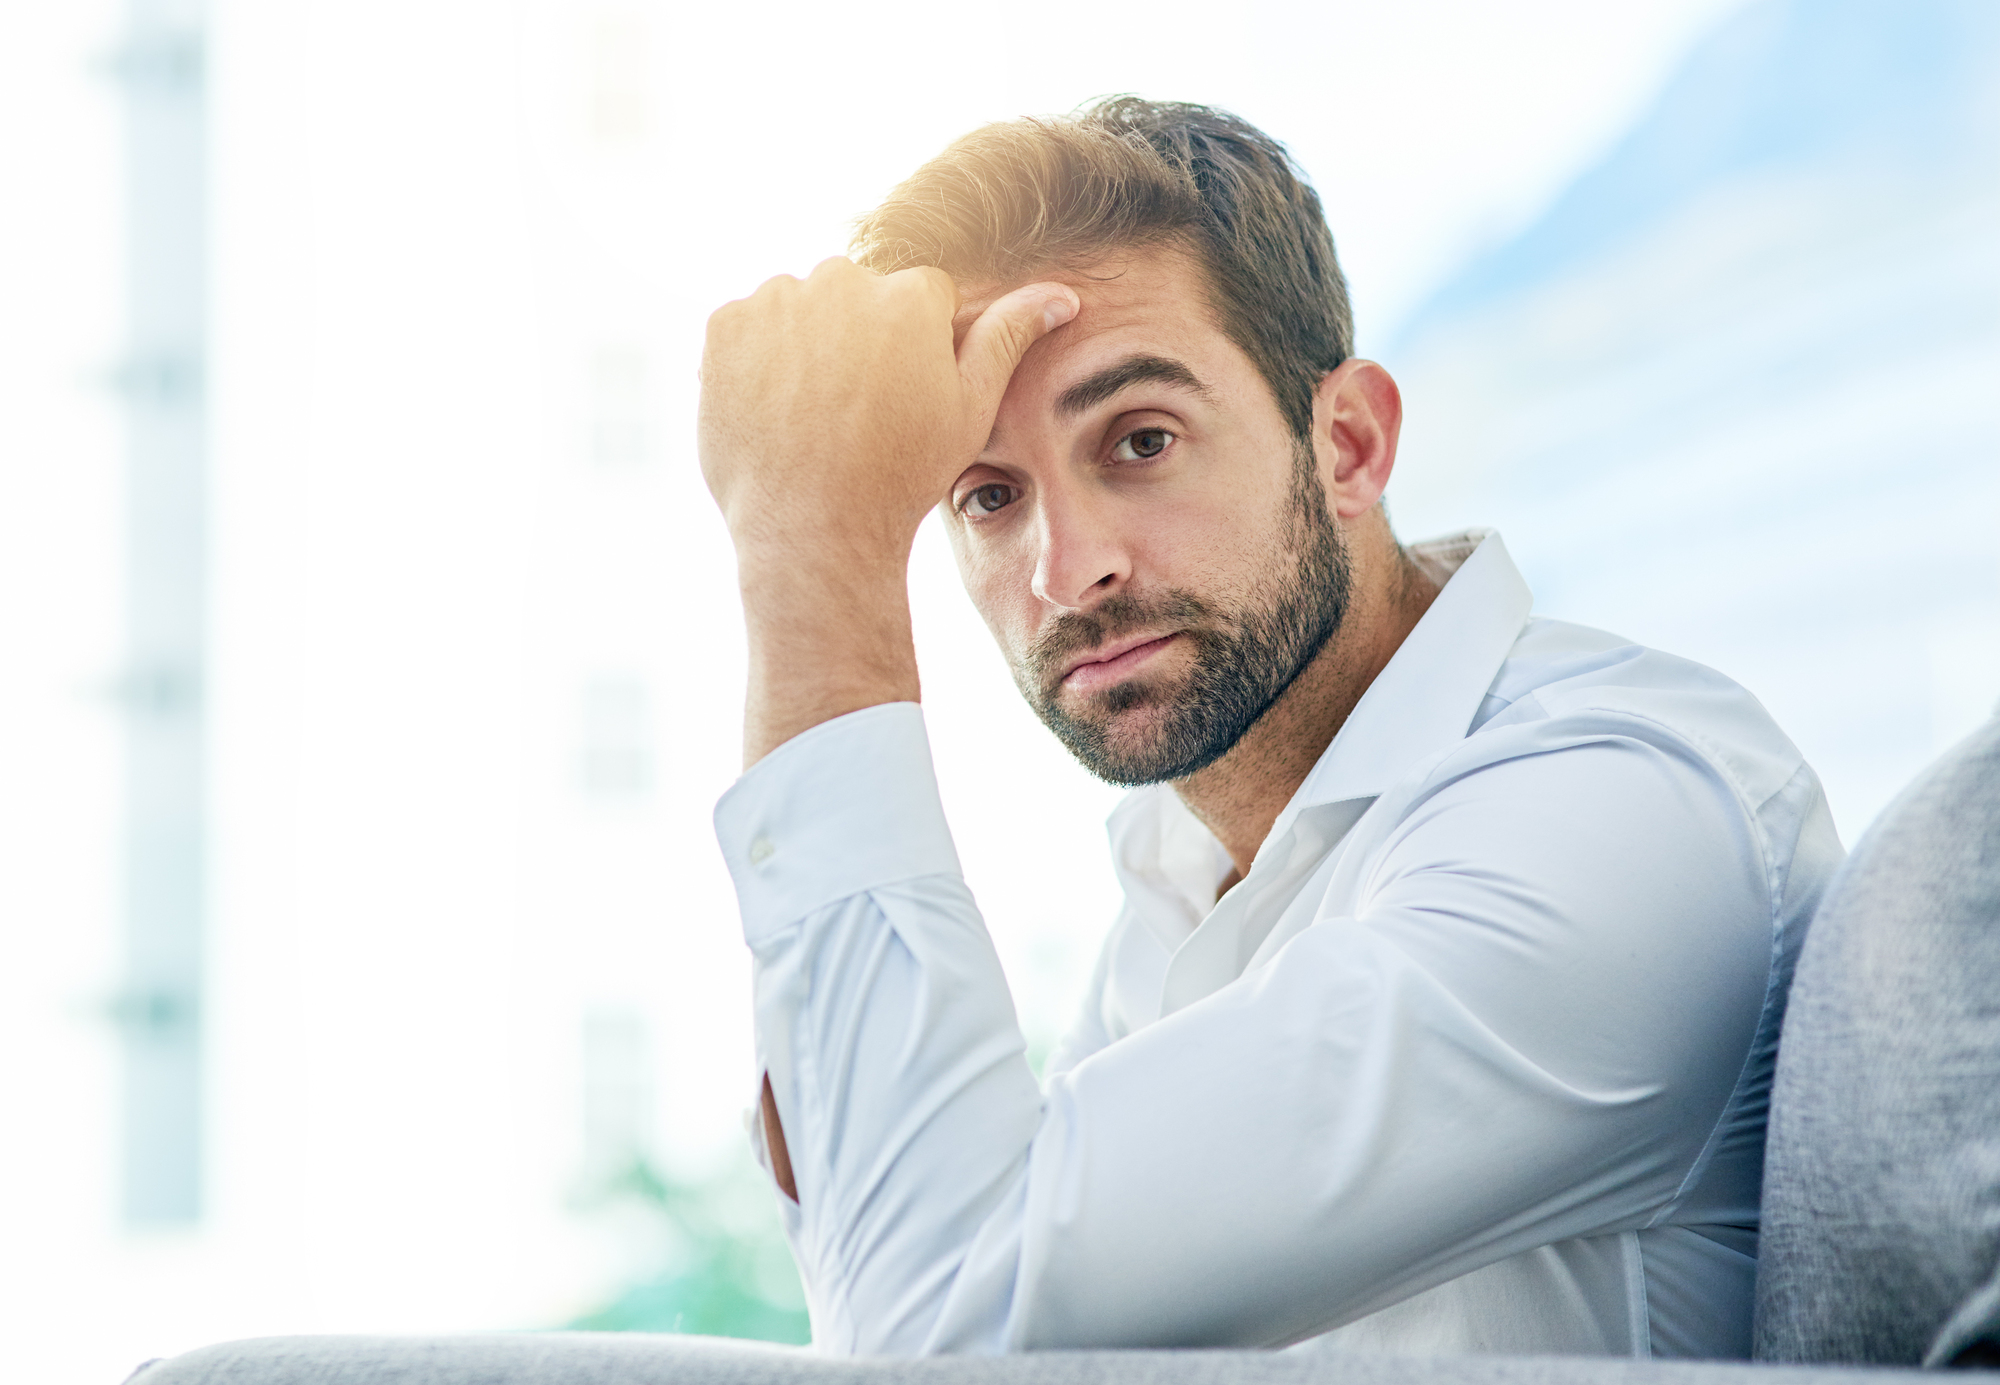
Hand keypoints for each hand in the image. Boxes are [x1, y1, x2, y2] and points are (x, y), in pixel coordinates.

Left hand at [699, 258, 1077, 763]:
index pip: (917, 299)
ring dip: (806, 342)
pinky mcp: (725, 328)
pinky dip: (757, 359)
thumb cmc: (901, 474)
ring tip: (814, 413)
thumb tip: (1062, 293)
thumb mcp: (970, 408)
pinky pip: (747, 326)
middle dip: (858, 337)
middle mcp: (841, 281)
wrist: (812, 528)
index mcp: (909, 295)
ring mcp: (776, 302)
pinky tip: (776, 409)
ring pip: (801, 307)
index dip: (913, 352)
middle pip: (856, 295)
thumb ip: (1009, 338)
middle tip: (856, 411)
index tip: (900, 401)